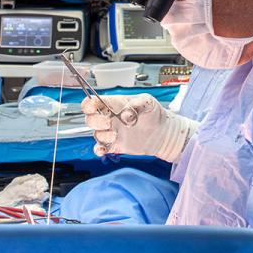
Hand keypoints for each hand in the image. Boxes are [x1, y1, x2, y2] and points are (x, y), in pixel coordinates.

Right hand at [81, 94, 197, 162]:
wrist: (163, 132)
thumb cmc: (154, 113)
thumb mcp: (148, 102)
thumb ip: (137, 104)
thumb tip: (126, 115)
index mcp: (114, 104)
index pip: (93, 102)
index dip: (88, 104)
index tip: (93, 107)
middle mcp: (109, 118)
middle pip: (90, 119)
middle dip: (95, 121)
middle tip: (109, 122)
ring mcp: (111, 132)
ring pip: (96, 134)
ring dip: (102, 136)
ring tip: (116, 135)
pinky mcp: (115, 146)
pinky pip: (100, 148)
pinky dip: (98, 150)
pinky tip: (104, 150)